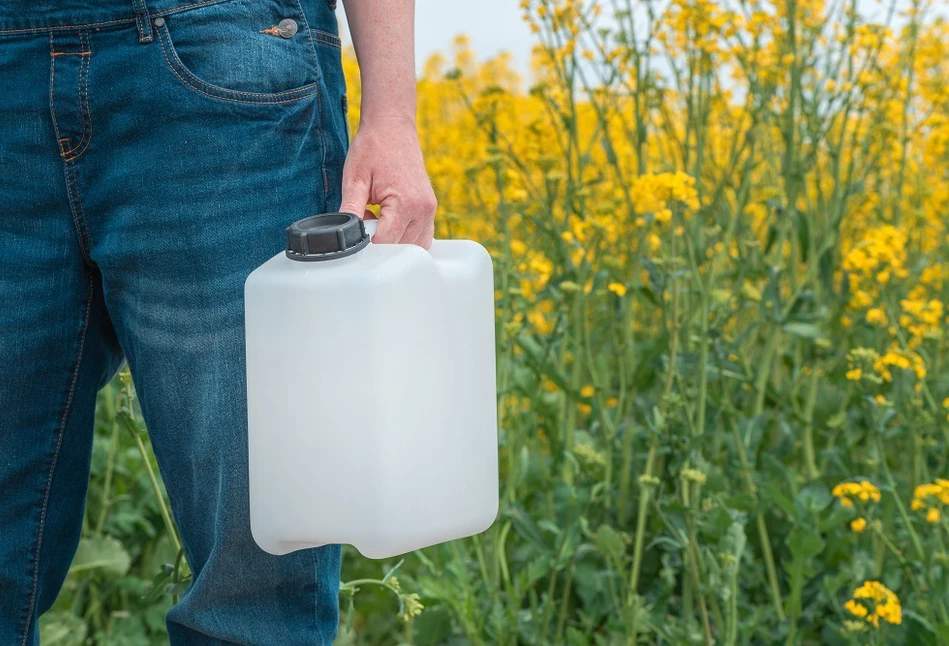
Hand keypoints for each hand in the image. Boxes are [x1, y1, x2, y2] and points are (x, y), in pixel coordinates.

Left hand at [339, 116, 437, 247]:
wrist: (392, 127)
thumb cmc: (373, 149)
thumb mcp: (354, 179)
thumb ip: (350, 211)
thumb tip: (344, 235)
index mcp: (406, 203)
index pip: (386, 242)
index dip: (367, 240)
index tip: (358, 224)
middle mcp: (423, 210)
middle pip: (399, 247)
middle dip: (379, 239)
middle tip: (367, 214)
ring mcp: (430, 211)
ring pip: (411, 246)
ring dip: (392, 239)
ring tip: (379, 215)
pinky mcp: (430, 210)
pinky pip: (421, 238)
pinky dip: (404, 237)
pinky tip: (391, 220)